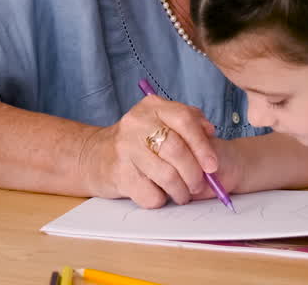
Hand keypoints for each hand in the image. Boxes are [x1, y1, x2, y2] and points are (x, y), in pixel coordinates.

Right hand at [78, 94, 217, 208]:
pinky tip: (159, 195)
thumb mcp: (161, 122)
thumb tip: (209, 132)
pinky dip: (161, 199)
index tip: (212, 165)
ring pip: (166, 175)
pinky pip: (150, 194)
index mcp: (152, 107)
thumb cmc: (139, 142)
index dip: (202, 145)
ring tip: (182, 194)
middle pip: (176, 149)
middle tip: (198, 185)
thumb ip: (188, 122)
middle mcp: (136, 123)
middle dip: (193, 173)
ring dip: (181, 191)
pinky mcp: (118, 173)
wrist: (95, 156)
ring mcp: (124, 147)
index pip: (184, 120)